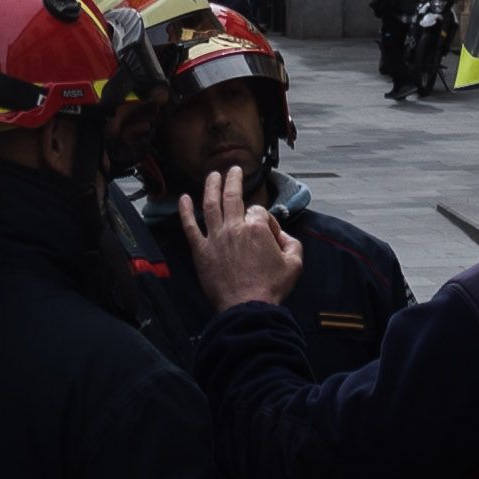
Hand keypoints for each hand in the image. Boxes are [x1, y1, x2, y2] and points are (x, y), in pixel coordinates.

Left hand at [178, 166, 301, 311]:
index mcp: (257, 228)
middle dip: (233, 180)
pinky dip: (185, 211)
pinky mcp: (201, 252)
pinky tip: (183, 198)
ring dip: (211, 187)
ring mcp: (215, 238)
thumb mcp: (295, 264)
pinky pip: (190, 227)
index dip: (265, 219)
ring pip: (210, 205)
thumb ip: (292, 243)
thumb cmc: (270, 288)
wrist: (247, 308)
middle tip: (233, 170)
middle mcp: (234, 227)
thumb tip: (281, 235)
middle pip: (232, 196)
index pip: (259, 211)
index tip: (267, 233)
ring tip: (212, 175)